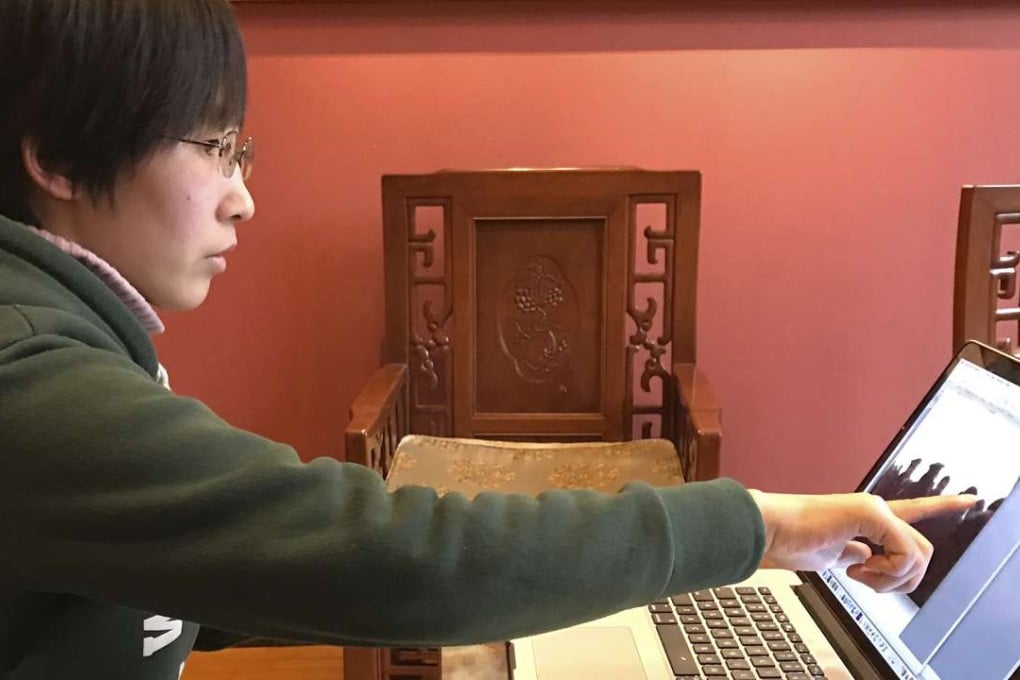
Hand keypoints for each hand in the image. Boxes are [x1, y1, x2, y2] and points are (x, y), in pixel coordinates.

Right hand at [747, 490, 976, 592]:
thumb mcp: (830, 557)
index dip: (942, 505)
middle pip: (922, 551)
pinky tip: (856, 569)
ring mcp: (874, 508)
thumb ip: (854, 556)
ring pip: (917, 555)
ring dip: (891, 579)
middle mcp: (874, 508)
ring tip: (858, 575)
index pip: (912, 510)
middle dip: (902, 580)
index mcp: (865, 517)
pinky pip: (904, 555)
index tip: (970, 499)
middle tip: (867, 581)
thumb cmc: (788, 541)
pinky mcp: (871, 513)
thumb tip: (866, 561)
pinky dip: (886, 572)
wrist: (768, 530)